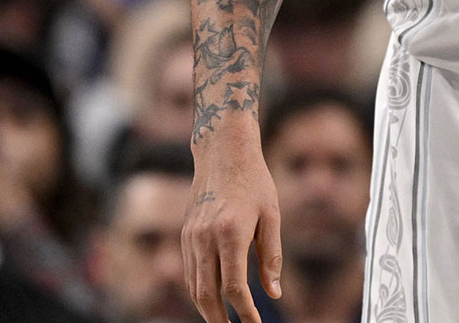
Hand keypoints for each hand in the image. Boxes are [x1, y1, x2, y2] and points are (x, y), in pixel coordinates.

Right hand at [181, 137, 281, 322]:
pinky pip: (189, 272)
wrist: (222, 152)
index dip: (245, 311)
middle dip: (220, 320)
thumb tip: (273, 293)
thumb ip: (271, 256)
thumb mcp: (272, 215)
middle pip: (207, 294)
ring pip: (193, 286)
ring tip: (223, 321)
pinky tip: (212, 299)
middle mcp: (205, 238)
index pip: (234, 287)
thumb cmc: (254, 181)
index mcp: (231, 233)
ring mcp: (190, 237)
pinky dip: (198, 291)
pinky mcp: (184, 234)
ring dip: (206, 309)